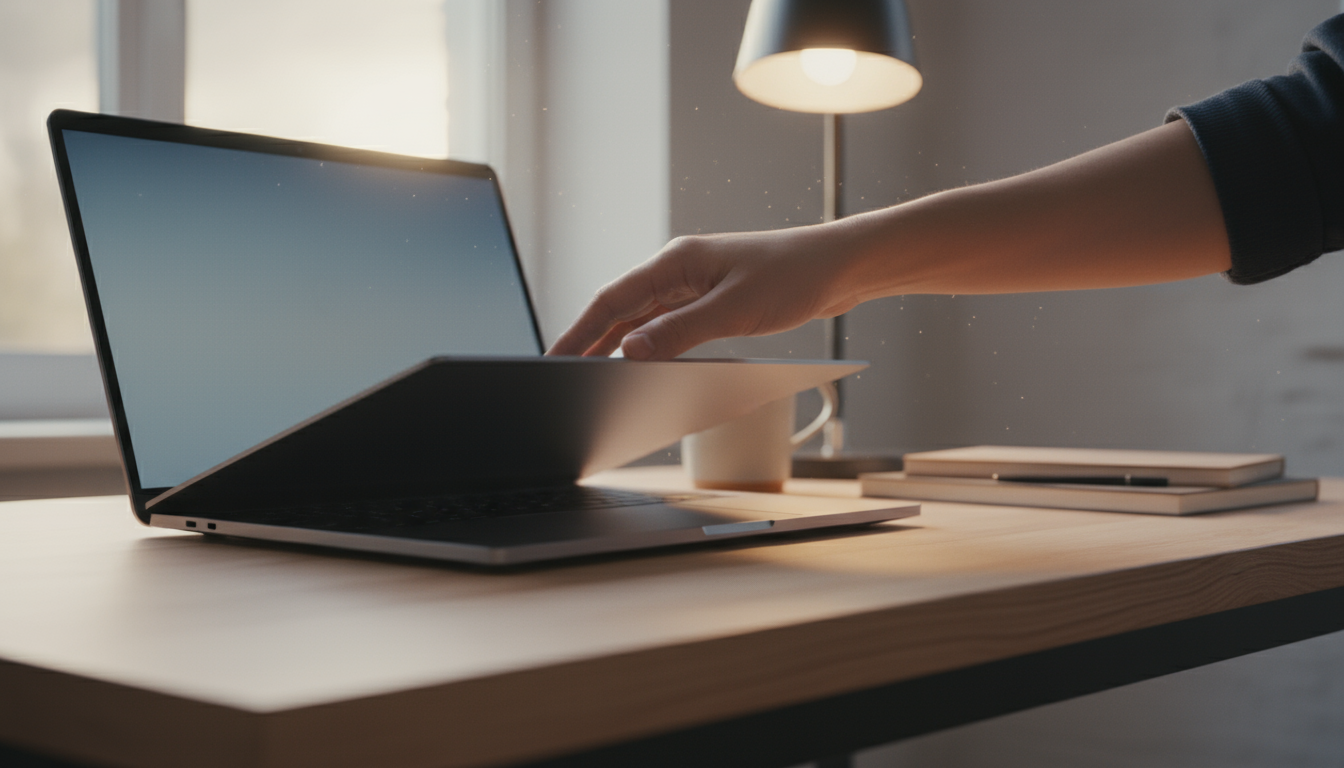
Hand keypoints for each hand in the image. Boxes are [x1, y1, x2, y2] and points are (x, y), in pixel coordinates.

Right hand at [546, 224, 862, 359]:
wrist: (840, 267)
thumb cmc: (795, 275)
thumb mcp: (734, 310)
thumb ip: (679, 332)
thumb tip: (629, 351)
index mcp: (675, 262)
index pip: (611, 299)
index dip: (577, 331)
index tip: (552, 357)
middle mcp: (679, 271)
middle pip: (619, 310)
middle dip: (588, 342)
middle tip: (559, 374)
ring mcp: (694, 286)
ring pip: (642, 320)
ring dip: (618, 346)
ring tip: (588, 376)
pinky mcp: (712, 301)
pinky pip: (668, 326)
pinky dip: (651, 347)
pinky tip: (642, 366)